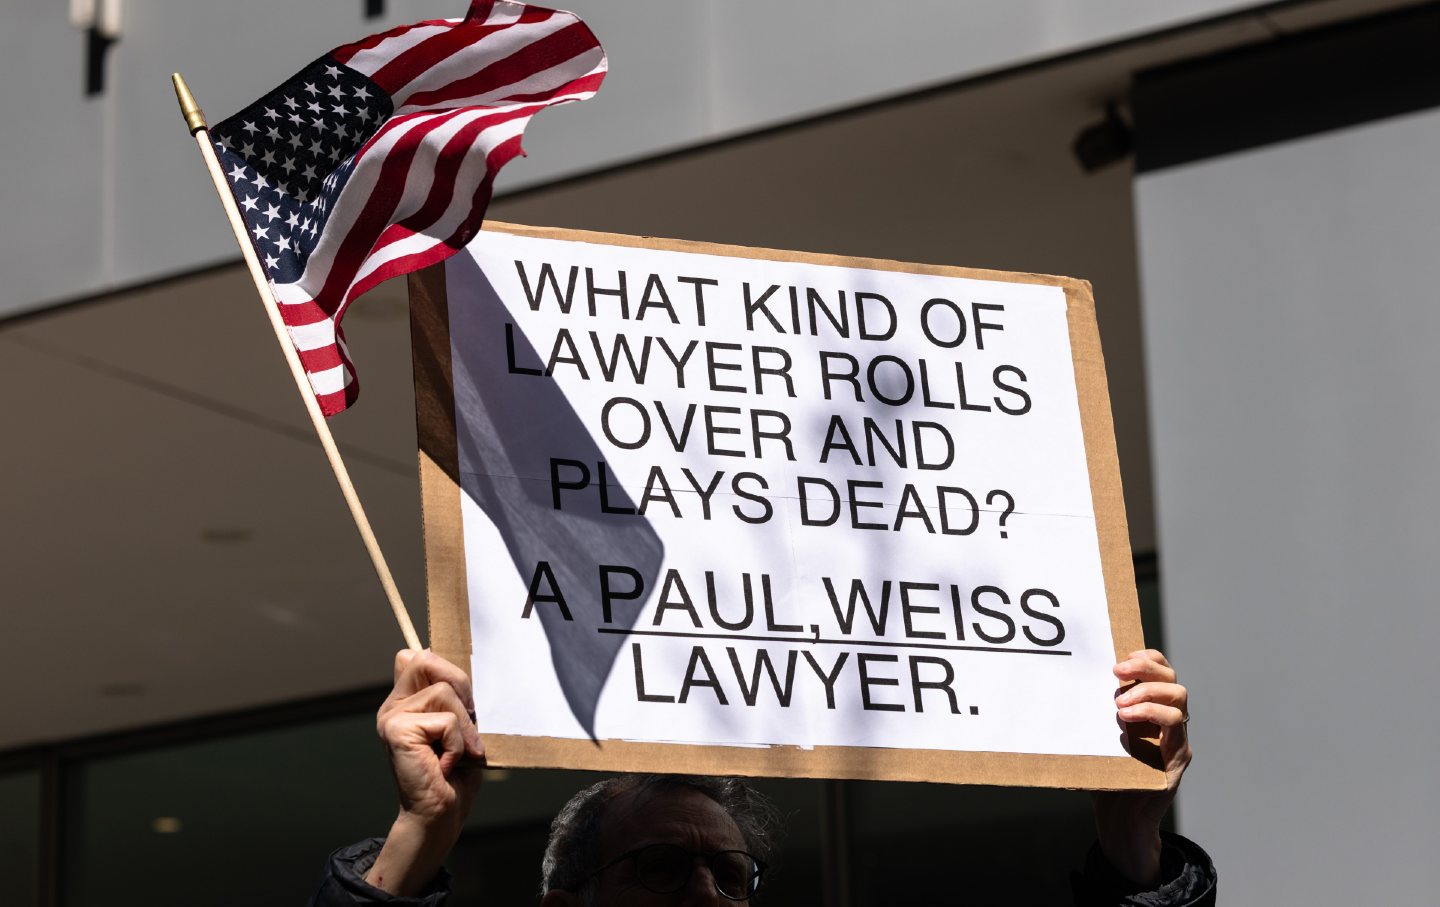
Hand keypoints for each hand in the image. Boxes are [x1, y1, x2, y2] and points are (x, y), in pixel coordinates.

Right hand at [364, 649, 485, 895]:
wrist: (440, 814)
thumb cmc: (455, 773)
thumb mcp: (459, 726)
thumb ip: (450, 695)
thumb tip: (442, 657)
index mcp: (406, 701)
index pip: (416, 656)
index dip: (444, 666)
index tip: (463, 696)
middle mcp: (393, 705)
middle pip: (427, 660)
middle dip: (460, 686)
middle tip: (468, 722)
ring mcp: (391, 716)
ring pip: (444, 692)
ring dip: (464, 726)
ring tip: (459, 751)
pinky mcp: (397, 730)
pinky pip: (446, 720)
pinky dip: (458, 743)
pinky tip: (446, 764)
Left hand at [1092, 648, 1190, 887]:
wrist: (1119, 818)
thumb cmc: (1106, 775)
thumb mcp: (1096, 738)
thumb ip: (1089, 715)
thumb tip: (1050, 691)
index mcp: (1151, 710)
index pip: (1161, 672)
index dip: (1147, 658)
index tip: (1122, 657)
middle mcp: (1169, 721)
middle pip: (1172, 678)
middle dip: (1145, 668)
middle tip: (1116, 671)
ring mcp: (1177, 738)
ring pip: (1179, 697)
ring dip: (1147, 692)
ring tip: (1119, 704)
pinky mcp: (1179, 756)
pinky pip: (1175, 723)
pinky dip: (1151, 713)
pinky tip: (1127, 718)